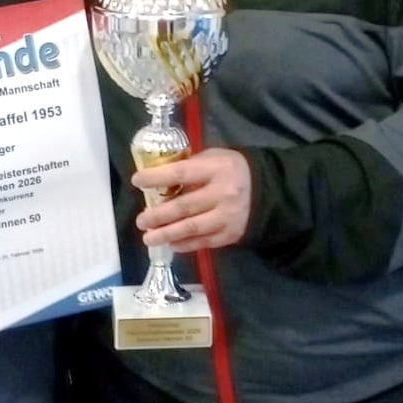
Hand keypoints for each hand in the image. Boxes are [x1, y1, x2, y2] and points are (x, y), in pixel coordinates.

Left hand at [132, 148, 251, 251]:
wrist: (266, 190)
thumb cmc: (230, 169)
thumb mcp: (213, 158)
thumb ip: (189, 167)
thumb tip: (157, 180)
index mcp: (216, 169)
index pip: (180, 174)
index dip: (156, 178)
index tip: (137, 181)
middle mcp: (222, 193)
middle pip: (183, 207)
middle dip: (158, 215)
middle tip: (140, 220)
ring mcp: (228, 216)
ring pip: (191, 228)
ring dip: (166, 234)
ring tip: (148, 238)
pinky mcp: (230, 234)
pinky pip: (202, 242)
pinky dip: (184, 244)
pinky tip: (170, 243)